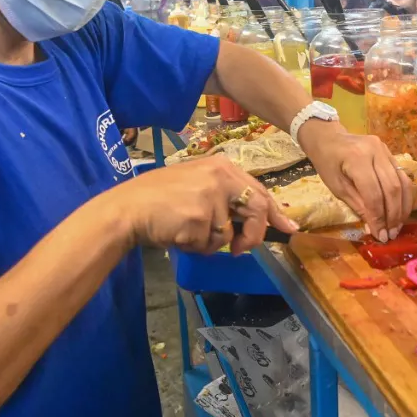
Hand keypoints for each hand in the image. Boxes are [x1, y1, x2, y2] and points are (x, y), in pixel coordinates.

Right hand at [112, 156, 297, 254]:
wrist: (127, 208)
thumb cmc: (158, 198)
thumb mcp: (196, 184)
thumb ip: (225, 196)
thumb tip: (254, 221)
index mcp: (222, 166)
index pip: (260, 190)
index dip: (276, 213)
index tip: (288, 229)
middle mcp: (221, 176)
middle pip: (257, 210)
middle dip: (253, 236)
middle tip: (241, 250)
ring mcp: (212, 196)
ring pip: (228, 234)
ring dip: (210, 243)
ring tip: (185, 231)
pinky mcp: (201, 217)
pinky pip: (209, 244)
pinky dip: (195, 247)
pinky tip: (177, 234)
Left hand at [298, 120, 411, 241]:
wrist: (328, 137)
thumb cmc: (326, 162)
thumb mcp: (336, 187)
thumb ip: (357, 205)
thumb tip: (374, 227)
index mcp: (357, 159)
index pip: (374, 194)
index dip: (379, 217)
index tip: (380, 236)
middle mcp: (376, 151)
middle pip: (392, 188)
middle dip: (393, 215)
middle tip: (391, 234)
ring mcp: (386, 150)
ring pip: (403, 182)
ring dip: (402, 207)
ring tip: (397, 226)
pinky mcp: (390, 152)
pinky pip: (402, 176)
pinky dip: (403, 196)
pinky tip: (400, 210)